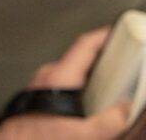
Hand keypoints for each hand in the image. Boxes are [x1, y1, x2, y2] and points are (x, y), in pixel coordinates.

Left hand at [0, 28, 128, 139]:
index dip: (102, 36)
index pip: (84, 46)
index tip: (116, 32)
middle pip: (78, 58)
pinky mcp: (36, 94)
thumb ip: (110, 122)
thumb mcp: (84, 134)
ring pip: (69, 72)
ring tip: (106, 84)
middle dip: (100, 59)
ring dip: (87, 74)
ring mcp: (39, 83)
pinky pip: (61, 83)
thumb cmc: (39, 137)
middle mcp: (47, 75)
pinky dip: (76, 85)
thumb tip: (124, 109)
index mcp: (59, 77)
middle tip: (119, 62)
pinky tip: (84, 100)